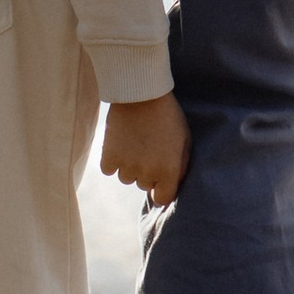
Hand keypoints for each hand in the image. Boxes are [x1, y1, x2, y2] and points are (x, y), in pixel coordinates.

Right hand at [100, 91, 191, 207]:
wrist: (141, 94)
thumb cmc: (168, 115)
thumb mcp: (184, 139)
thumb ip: (181, 165)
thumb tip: (174, 184)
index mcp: (168, 170)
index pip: (162, 199)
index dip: (161, 189)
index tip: (160, 179)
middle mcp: (147, 173)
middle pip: (143, 185)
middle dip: (146, 172)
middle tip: (148, 149)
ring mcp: (126, 166)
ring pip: (126, 178)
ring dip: (129, 166)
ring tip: (135, 143)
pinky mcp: (109, 157)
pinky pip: (109, 169)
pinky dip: (113, 159)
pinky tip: (120, 143)